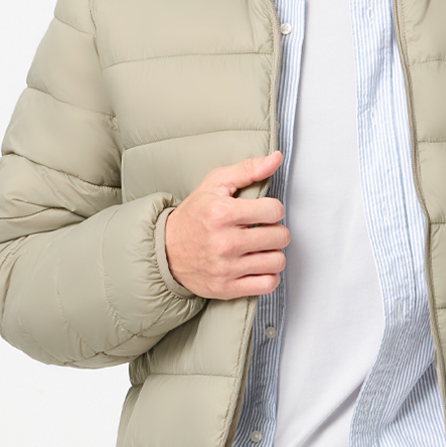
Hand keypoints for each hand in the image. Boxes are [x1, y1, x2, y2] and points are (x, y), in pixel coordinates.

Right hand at [160, 150, 288, 299]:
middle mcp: (224, 242)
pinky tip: (258, 266)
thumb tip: (276, 158)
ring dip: (274, 254)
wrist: (165, 250)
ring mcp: (226, 267)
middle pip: (280, 237)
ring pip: (277, 261)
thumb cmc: (194, 215)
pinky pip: (267, 284)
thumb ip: (248, 169)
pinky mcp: (226, 288)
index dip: (272, 209)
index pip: (274, 210)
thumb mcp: (215, 184)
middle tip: (263, 230)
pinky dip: (269, 276)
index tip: (263, 212)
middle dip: (276, 231)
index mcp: (222, 213)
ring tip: (261, 248)